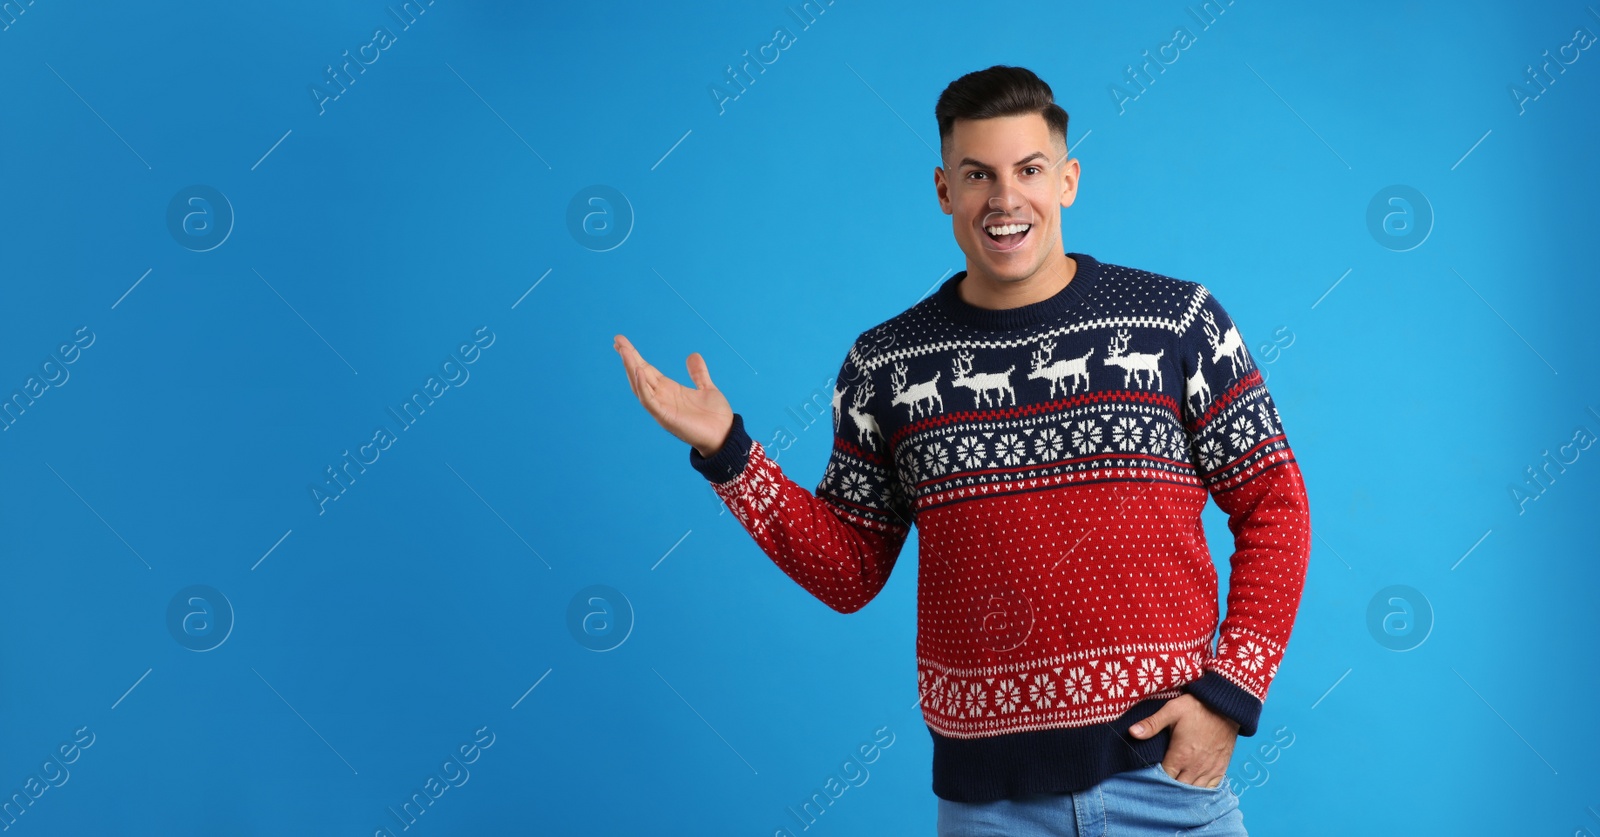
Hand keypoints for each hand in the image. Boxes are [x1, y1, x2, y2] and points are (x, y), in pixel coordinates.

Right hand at [613, 334, 733, 456]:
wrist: (726, 436)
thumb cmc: (715, 416)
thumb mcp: (706, 388)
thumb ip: (698, 374)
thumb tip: (693, 355)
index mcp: (669, 390)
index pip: (646, 370)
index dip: (635, 357)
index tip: (623, 343)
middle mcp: (661, 398)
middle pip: (639, 375)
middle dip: (628, 358)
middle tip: (617, 341)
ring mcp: (661, 408)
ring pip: (639, 386)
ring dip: (631, 368)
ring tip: (623, 351)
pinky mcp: (665, 417)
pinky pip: (649, 401)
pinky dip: (642, 387)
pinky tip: (639, 372)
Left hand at [1127, 693, 1238, 788]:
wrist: (1226, 707)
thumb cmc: (1198, 707)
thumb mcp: (1172, 710)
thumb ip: (1152, 724)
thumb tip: (1132, 732)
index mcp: (1181, 755)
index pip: (1164, 778)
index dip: (1155, 779)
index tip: (1148, 776)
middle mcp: (1195, 767)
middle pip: (1178, 788)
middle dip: (1168, 788)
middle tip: (1158, 785)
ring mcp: (1210, 769)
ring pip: (1194, 791)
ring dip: (1184, 791)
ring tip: (1173, 790)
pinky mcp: (1221, 768)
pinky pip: (1211, 788)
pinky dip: (1201, 791)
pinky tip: (1193, 789)